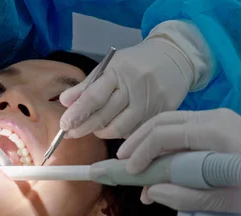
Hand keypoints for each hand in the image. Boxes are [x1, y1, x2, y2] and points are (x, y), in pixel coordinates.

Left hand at [59, 20, 212, 138]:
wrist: (176, 57)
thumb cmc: (135, 63)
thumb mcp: (110, 66)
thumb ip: (86, 86)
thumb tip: (64, 102)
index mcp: (118, 72)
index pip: (94, 97)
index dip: (77, 113)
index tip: (64, 125)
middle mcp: (135, 88)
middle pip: (105, 116)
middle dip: (84, 127)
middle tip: (71, 133)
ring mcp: (150, 102)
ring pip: (120, 128)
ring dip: (102, 132)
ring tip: (95, 128)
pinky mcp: (161, 113)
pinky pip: (135, 131)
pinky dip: (121, 132)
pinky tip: (115, 127)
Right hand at [117, 108, 240, 211]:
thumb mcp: (230, 198)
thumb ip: (189, 197)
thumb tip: (152, 193)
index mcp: (216, 131)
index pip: (164, 134)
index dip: (141, 152)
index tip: (129, 173)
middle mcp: (214, 119)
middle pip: (161, 121)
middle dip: (137, 142)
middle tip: (119, 164)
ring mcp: (217, 120)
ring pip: (169, 122)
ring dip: (147, 142)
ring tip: (132, 164)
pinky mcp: (219, 128)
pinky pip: (182, 130)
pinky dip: (164, 145)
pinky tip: (157, 164)